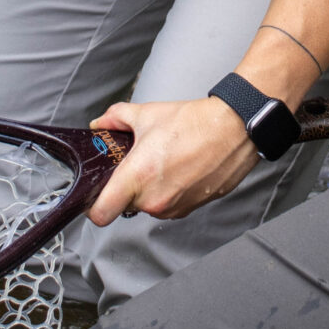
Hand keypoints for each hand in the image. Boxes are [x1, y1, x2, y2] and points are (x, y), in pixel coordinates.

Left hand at [86, 97, 256, 224]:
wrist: (234, 130)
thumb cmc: (194, 123)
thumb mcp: (147, 114)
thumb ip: (115, 119)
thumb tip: (100, 124)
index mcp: (137, 177)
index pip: (101, 214)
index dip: (94, 207)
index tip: (96, 195)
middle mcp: (154, 199)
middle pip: (125, 206)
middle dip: (127, 188)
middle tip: (138, 164)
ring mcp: (174, 207)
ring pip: (148, 206)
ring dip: (150, 190)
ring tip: (164, 163)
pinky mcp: (191, 208)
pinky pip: (169, 205)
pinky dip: (170, 192)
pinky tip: (180, 170)